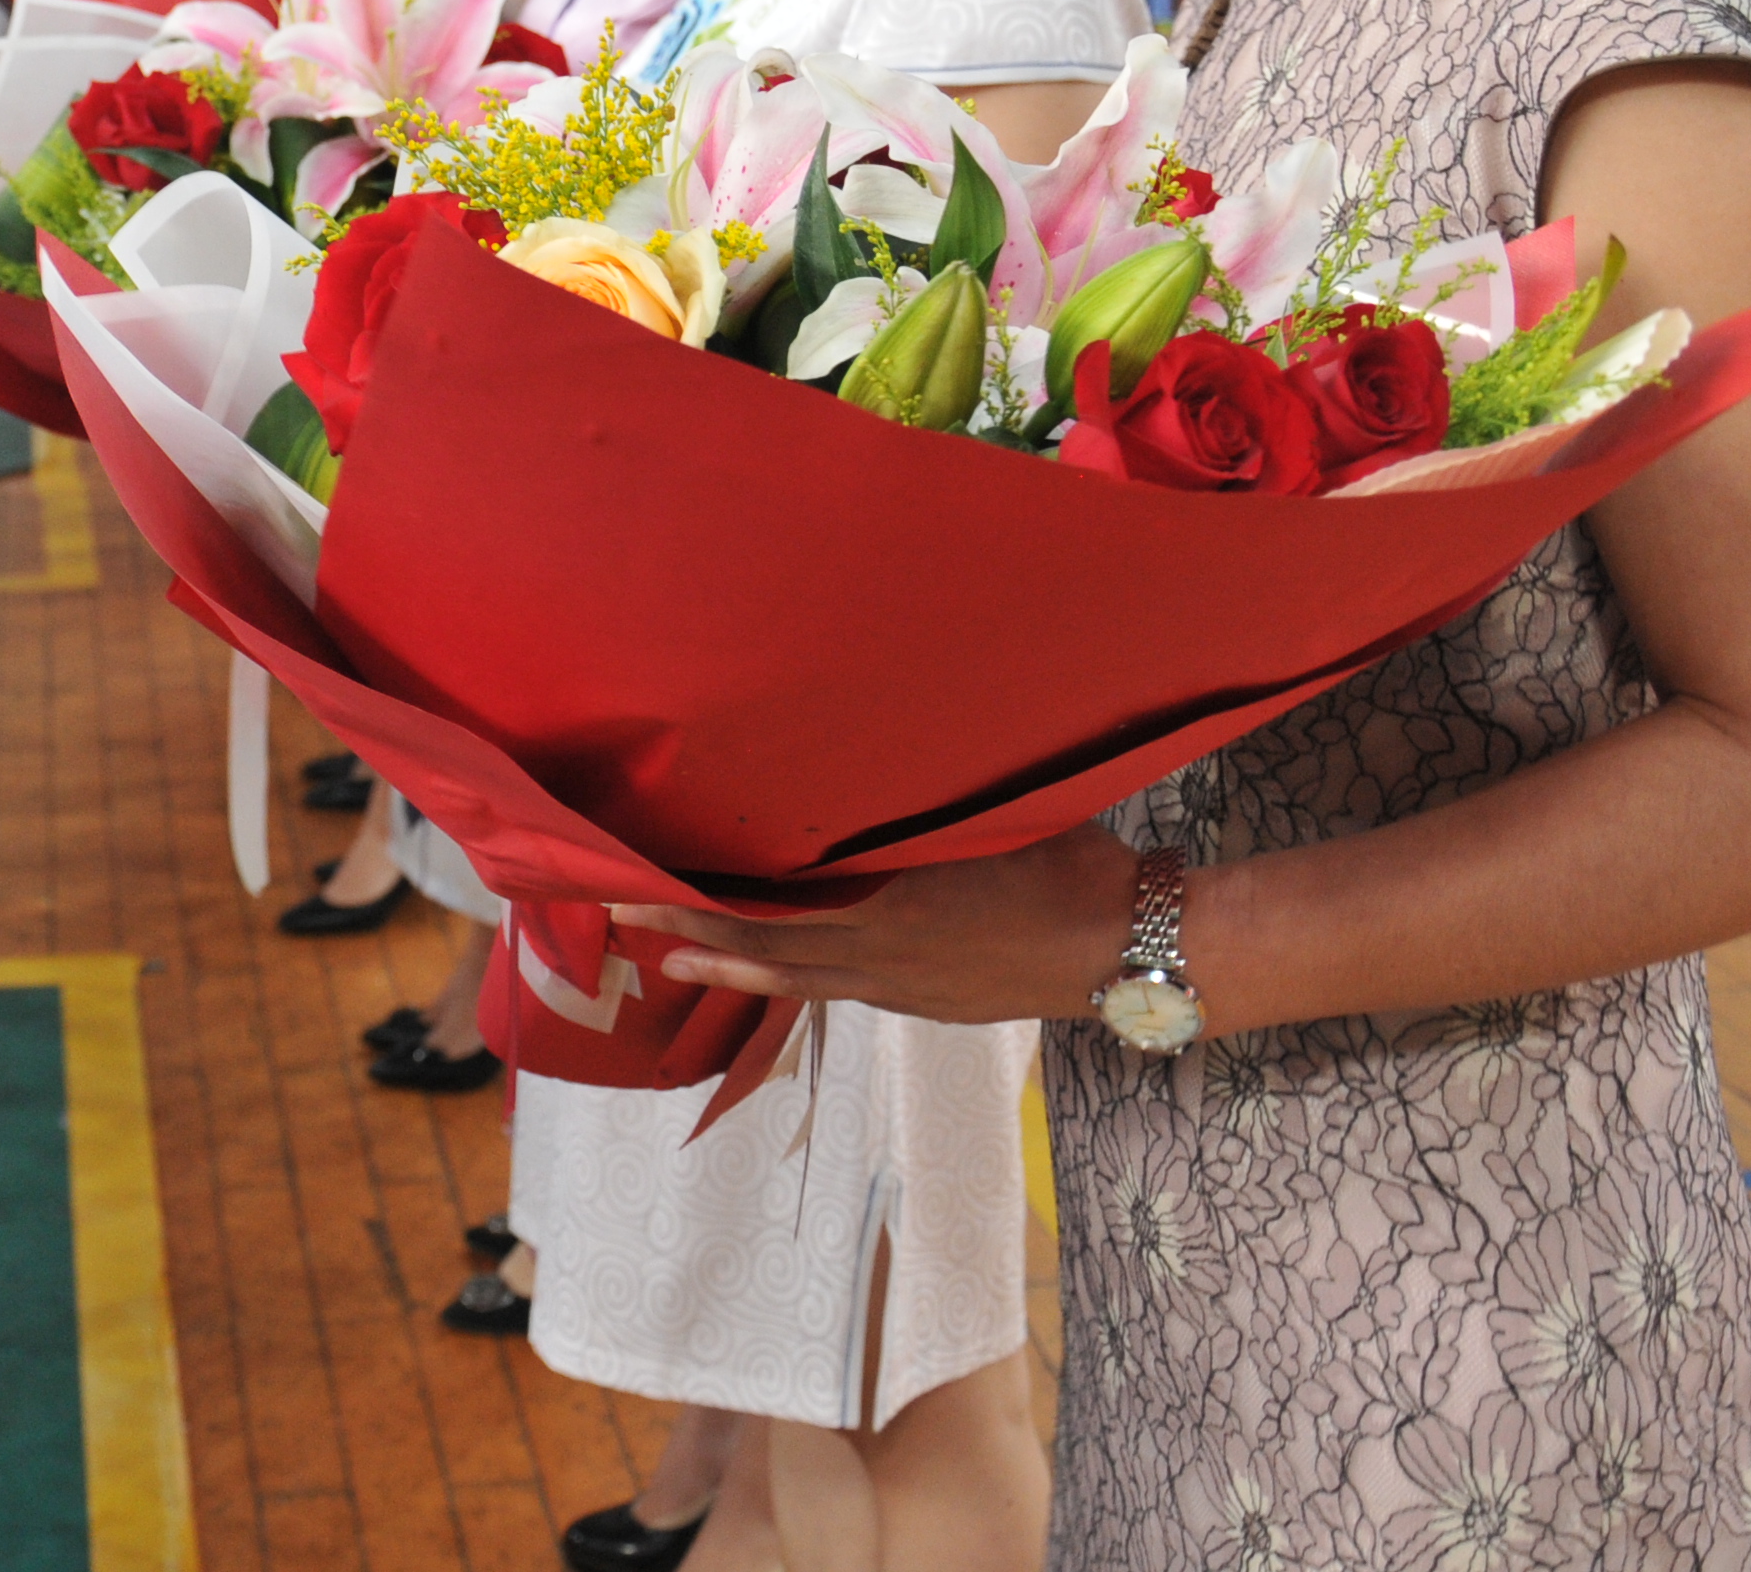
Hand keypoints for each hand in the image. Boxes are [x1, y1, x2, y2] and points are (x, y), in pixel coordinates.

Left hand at [617, 823, 1145, 1027]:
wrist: (1127, 946)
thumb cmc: (1062, 860)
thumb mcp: (980, 811)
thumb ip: (913, 796)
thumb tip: (868, 746)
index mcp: (886, 899)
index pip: (771, 901)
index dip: (706, 897)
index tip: (648, 878)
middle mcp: (880, 950)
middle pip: (765, 944)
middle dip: (692, 933)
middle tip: (624, 919)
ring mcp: (901, 986)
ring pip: (797, 976)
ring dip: (731, 968)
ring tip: (668, 963)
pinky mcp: (923, 1003)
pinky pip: (842, 989)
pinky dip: (794, 979)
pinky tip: (769, 973)